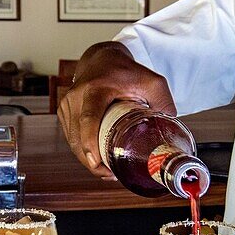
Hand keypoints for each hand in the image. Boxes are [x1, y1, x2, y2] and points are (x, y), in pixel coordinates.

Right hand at [58, 42, 176, 179]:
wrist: (102, 59)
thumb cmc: (126, 71)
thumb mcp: (152, 81)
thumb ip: (164, 103)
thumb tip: (170, 132)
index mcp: (95, 89)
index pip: (89, 118)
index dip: (90, 142)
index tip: (95, 161)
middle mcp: (76, 96)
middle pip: (78, 137)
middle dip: (93, 161)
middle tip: (112, 175)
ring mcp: (67, 105)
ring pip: (73, 141)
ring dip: (87, 160)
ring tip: (107, 171)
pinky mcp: (64, 112)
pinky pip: (71, 138)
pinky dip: (82, 151)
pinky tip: (97, 160)